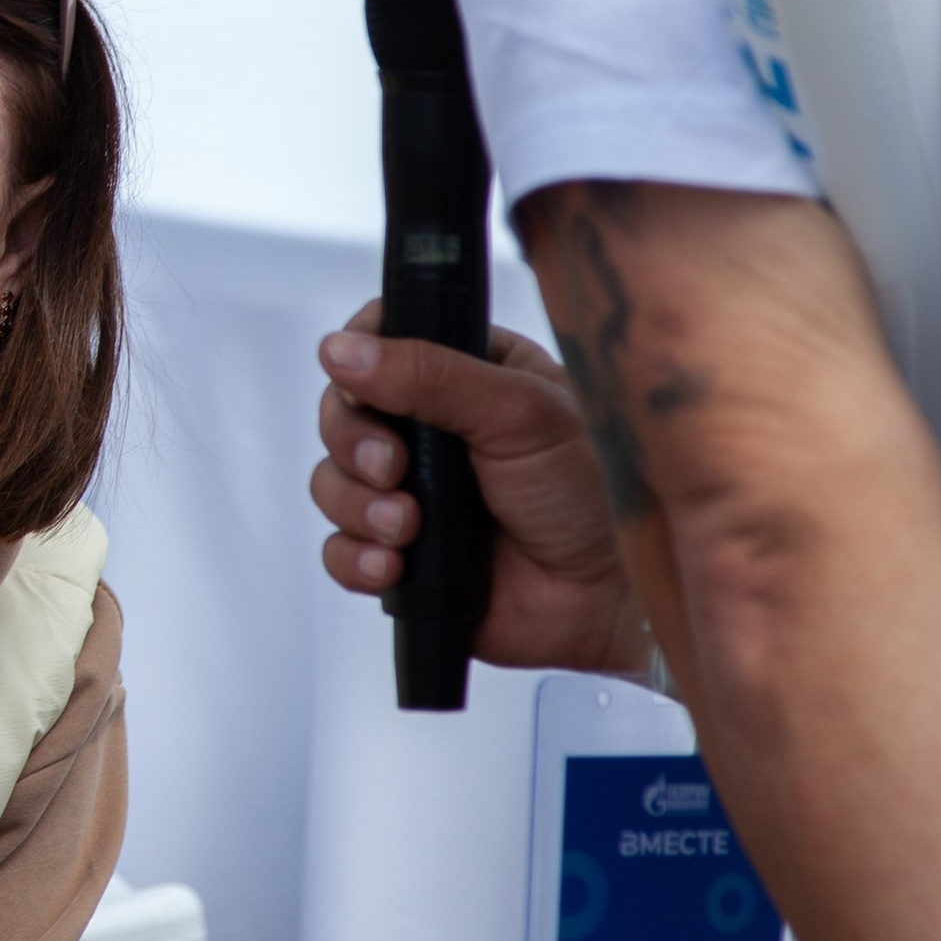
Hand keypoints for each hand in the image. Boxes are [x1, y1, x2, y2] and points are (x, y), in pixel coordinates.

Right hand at [314, 306, 652, 677]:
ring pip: (333, 482)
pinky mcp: (404, 554)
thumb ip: (429, 374)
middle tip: (393, 465)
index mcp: (468, 372)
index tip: (363, 382)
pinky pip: (341, 550)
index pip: (381, 341)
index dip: (358, 359)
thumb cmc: (593, 494)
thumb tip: (343, 351)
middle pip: (343, 413)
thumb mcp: (519, 412)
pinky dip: (356, 557)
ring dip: (358, 505)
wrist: (607, 599)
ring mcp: (416, 493)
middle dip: (354, 442)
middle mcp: (434, 430)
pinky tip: (395, 564)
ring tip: (407, 525)